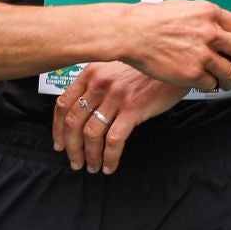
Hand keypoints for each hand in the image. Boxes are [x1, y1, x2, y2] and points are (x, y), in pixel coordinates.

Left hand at [52, 62, 185, 173]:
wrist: (173, 62)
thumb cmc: (146, 69)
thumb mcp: (115, 69)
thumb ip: (97, 85)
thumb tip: (83, 113)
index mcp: (91, 73)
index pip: (63, 104)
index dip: (57, 129)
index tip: (60, 144)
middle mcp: (99, 83)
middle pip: (73, 122)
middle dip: (72, 148)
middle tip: (75, 161)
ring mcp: (116, 96)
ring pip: (91, 134)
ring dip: (89, 156)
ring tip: (93, 167)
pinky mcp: (133, 108)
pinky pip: (114, 140)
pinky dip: (109, 157)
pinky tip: (110, 165)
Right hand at [119, 0, 230, 91]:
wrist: (130, 32)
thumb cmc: (150, 18)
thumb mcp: (185, 7)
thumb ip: (205, 17)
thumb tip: (218, 27)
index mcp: (210, 12)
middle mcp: (210, 32)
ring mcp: (202, 54)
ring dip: (230, 79)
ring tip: (224, 81)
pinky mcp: (191, 74)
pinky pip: (211, 85)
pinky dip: (210, 86)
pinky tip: (203, 83)